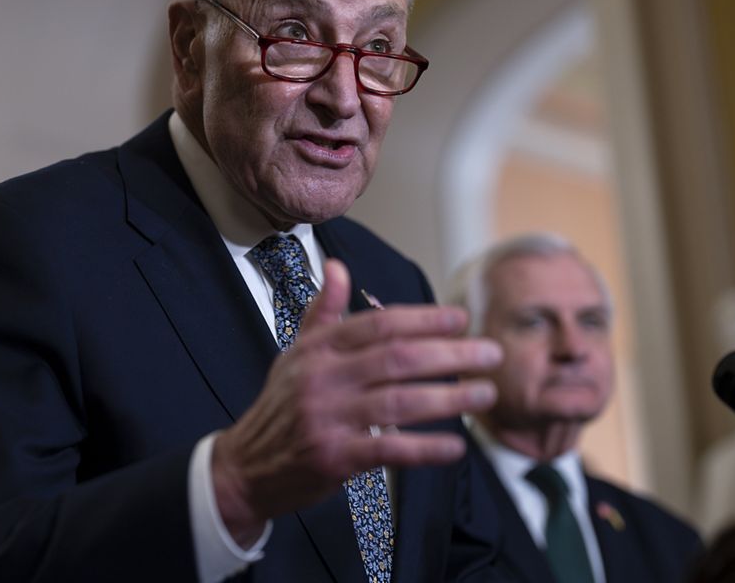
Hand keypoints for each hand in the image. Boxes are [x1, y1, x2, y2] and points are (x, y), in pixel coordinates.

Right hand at [211, 259, 500, 543]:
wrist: (245, 467)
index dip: (423, 318)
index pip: (378, 323)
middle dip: (450, 354)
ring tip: (484, 393)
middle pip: (398, 358)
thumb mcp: (296, 354)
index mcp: (317, 349)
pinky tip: (455, 446)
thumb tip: (337, 266)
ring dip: (449, 397)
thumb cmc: (282, 407)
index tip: (460, 318)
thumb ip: (323, 312)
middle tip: (490, 353)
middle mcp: (322, 379)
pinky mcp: (335, 458)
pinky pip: (389, 449)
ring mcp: (328, 418)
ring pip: (400, 401)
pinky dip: (425, 448)